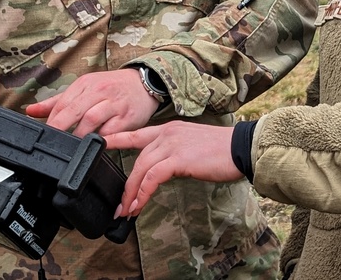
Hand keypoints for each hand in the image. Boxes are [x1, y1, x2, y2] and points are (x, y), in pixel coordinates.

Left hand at [25, 68, 158, 136]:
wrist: (144, 83)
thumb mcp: (85, 88)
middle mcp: (99, 91)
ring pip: (92, 120)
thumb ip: (57, 102)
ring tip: (73, 145)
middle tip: (54, 143)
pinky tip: (95, 145)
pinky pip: (111, 131)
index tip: (45, 134)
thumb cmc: (112, 87)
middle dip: (61, 128)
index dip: (51, 121)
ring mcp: (113, 103)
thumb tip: (30, 111)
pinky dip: (101, 139)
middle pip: (74, 111)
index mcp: (85, 83)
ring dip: (80, 135)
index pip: (62, 103)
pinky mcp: (127, 116)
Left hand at [105, 121, 239, 216]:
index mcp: (169, 130)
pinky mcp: (178, 158)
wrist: (241, 148)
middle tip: (120, 205)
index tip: (100, 144)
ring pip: (141, 168)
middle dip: (125, 184)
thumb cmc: (222, 151)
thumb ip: (174, 155)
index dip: (116, 139)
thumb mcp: (192, 148)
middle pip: (136, 158)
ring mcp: (172, 144)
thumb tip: (162, 173)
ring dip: (131, 193)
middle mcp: (167, 134)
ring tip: (127, 210)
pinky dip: (143, 193)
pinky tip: (140, 205)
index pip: (137, 134)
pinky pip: (152, 177)